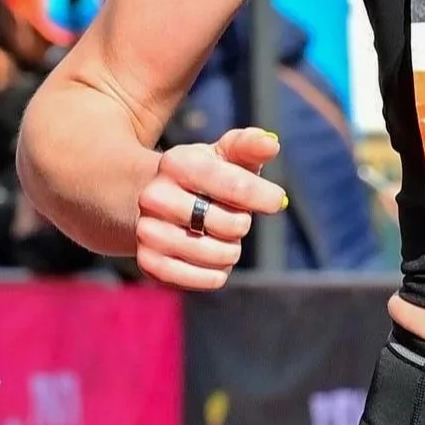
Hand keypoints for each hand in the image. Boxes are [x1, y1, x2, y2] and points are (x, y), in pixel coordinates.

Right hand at [134, 126, 283, 290]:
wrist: (158, 206)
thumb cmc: (206, 178)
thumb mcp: (225, 155)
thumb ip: (249, 146)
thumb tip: (271, 144)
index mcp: (176, 163)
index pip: (235, 186)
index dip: (264, 196)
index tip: (277, 200)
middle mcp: (155, 197)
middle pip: (232, 225)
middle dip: (242, 224)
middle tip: (232, 218)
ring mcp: (148, 231)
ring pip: (221, 255)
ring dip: (231, 250)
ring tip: (219, 238)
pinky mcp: (150, 264)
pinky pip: (206, 280)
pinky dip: (218, 273)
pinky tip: (211, 259)